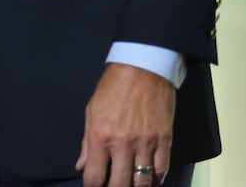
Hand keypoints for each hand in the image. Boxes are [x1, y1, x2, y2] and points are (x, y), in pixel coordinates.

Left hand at [76, 62, 174, 186]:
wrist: (142, 69)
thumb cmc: (111, 88)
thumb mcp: (91, 112)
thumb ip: (86, 143)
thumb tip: (80, 166)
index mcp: (100, 137)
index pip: (94, 176)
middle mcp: (123, 145)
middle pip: (120, 185)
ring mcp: (146, 144)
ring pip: (143, 182)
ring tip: (131, 186)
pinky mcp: (164, 140)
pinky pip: (162, 170)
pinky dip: (156, 180)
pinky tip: (150, 182)